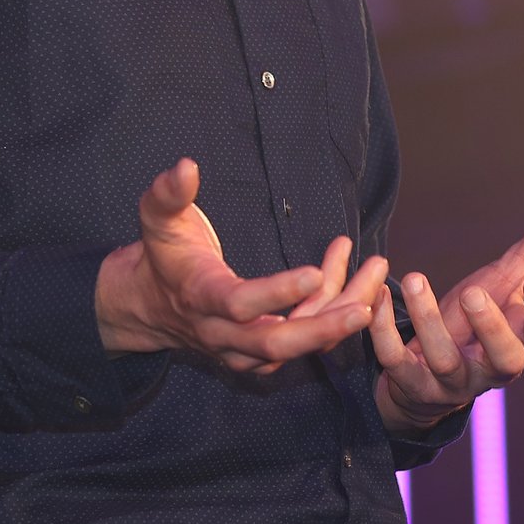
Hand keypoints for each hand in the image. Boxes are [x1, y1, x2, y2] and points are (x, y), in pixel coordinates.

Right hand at [96, 159, 388, 373]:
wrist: (147, 304)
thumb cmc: (162, 253)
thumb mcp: (156, 218)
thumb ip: (168, 194)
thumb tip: (186, 166)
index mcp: (200, 297)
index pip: (240, 303)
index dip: (277, 293)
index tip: (316, 273)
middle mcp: (220, 333)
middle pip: (274, 344)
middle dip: (322, 327)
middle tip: (365, 306)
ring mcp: (239, 351)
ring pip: (295, 347)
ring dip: (338, 319)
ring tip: (376, 280)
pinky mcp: (256, 357)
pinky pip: (299, 346)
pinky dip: (331, 322)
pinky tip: (360, 291)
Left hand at [372, 181, 523, 431]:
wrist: (431, 371)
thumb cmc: (481, 317)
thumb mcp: (512, 274)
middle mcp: (494, 366)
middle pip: (506, 361)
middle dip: (491, 330)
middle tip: (474, 294)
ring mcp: (453, 380)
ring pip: (445, 360)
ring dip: (428, 321)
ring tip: (416, 279)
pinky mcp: (412, 384)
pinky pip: (397, 364)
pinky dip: (385, 332)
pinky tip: (377, 296)